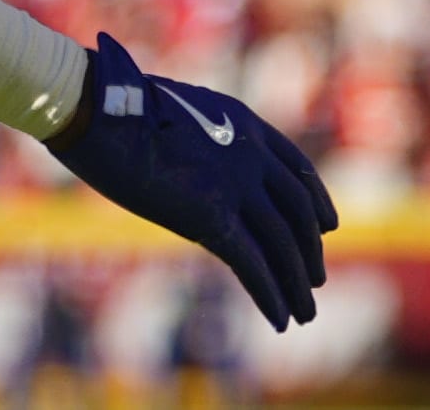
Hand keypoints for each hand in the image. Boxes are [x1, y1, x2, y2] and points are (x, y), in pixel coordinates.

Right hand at [51, 33, 338, 329]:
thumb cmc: (121, 109)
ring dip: (296, 284)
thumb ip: (204, 143)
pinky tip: (280, 320)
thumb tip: (200, 169)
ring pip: (282, 244)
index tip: (328, 227)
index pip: (299, 168)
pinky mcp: (211, 216)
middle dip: (309, 250)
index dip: (318, 201)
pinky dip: (271, 296)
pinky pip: (253, 264)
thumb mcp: (178, 117)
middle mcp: (252, 154)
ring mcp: (236, 184)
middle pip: (298, 212)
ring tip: (305, 313)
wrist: (100, 110)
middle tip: (316, 281)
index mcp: (246, 124)